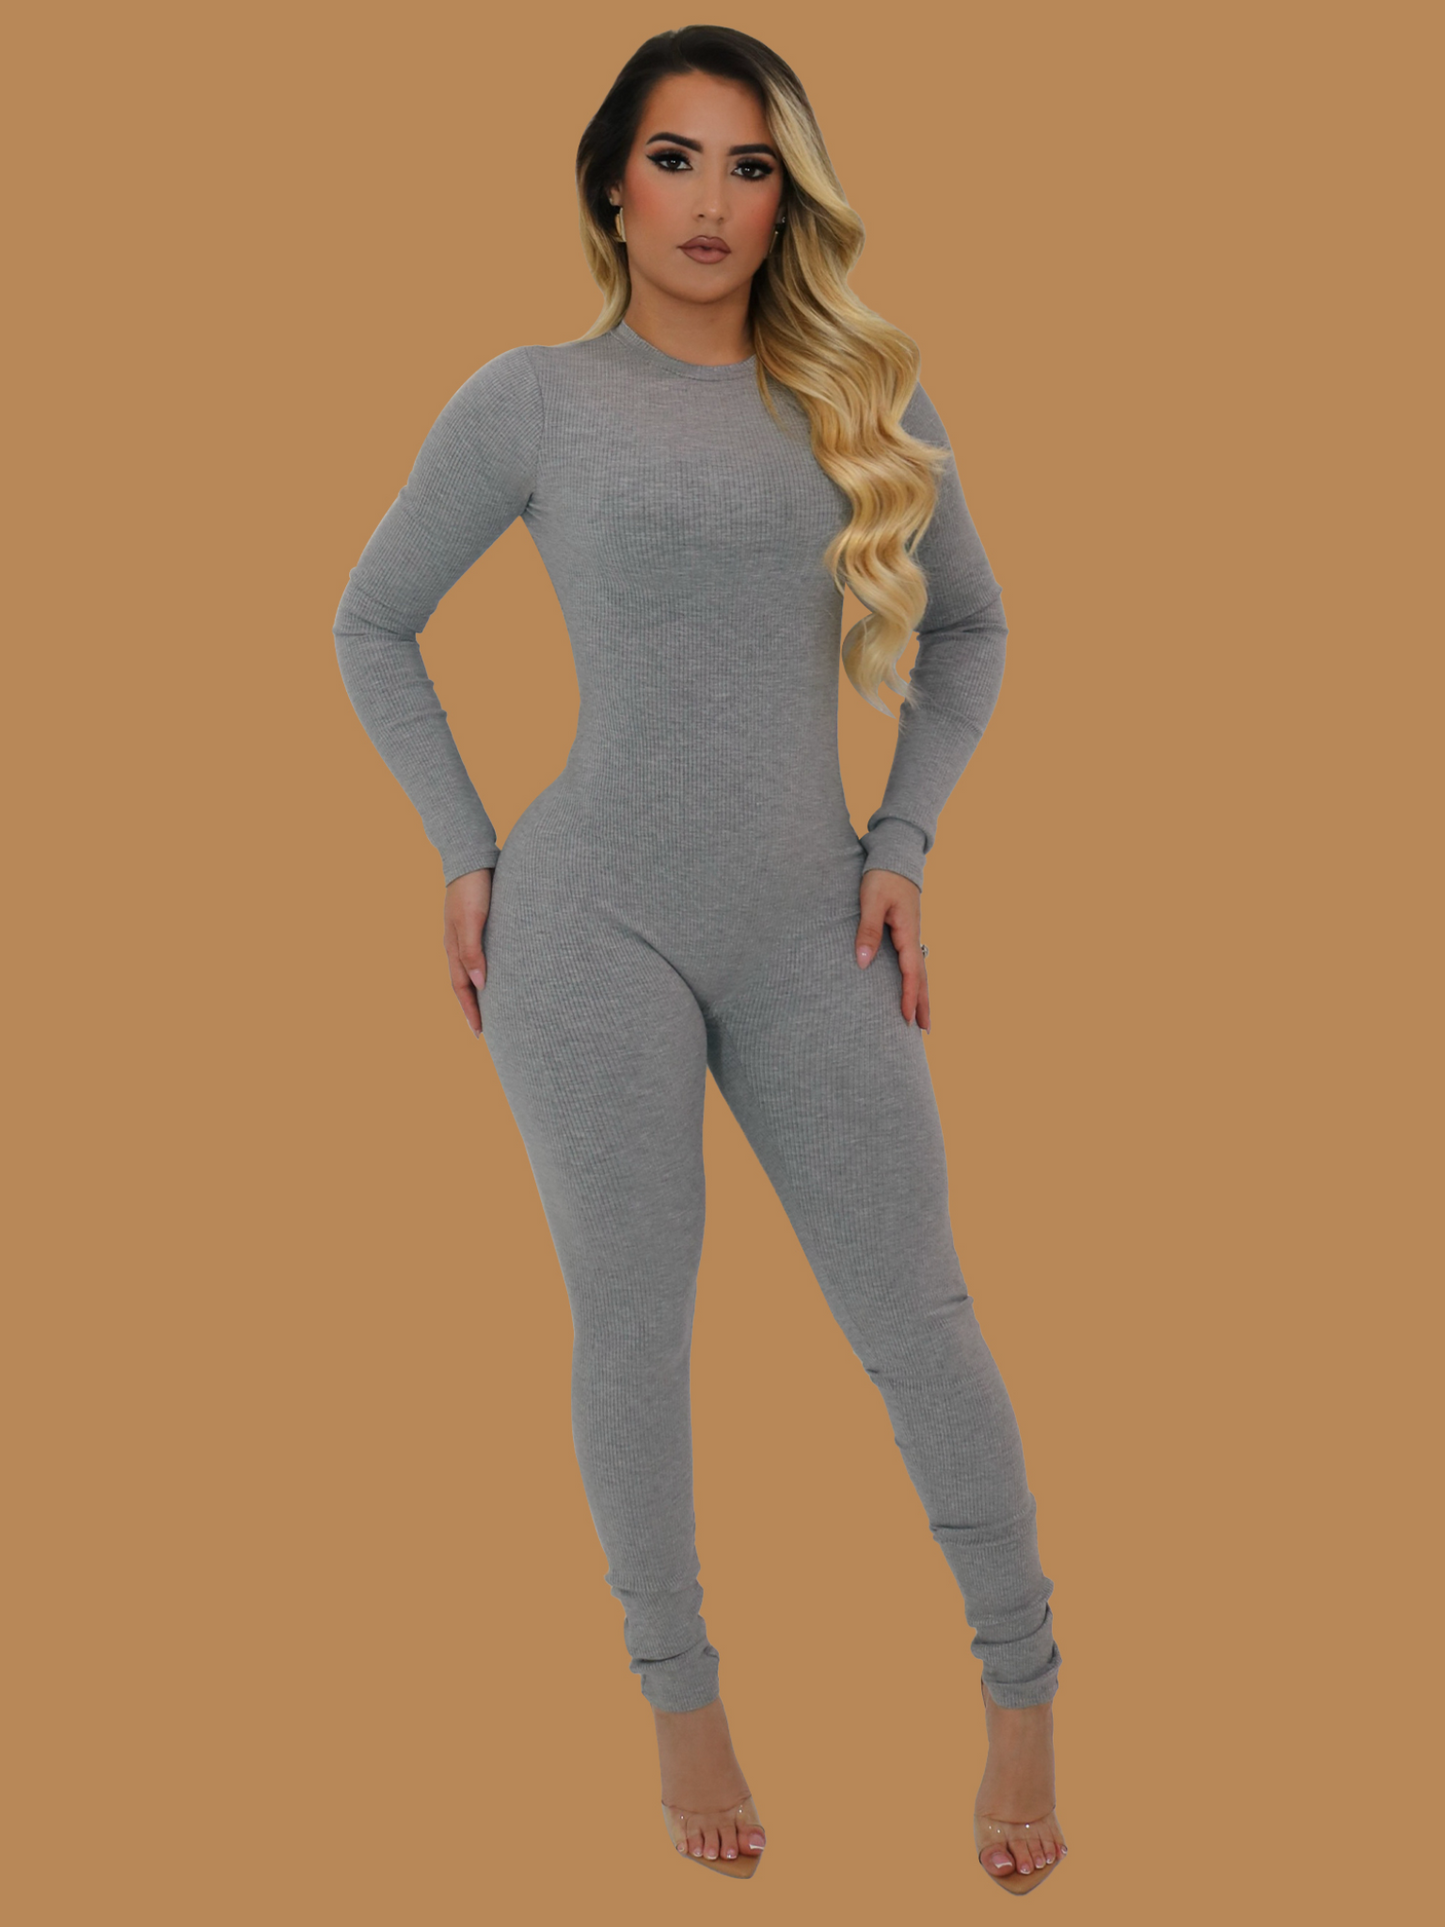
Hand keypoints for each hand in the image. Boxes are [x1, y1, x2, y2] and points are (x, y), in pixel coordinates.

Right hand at [444, 867, 493, 1036]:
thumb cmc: (473, 888)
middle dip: (472, 1008)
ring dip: (477, 992)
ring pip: (470, 970)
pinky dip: (483, 971)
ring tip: (488, 1009)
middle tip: (482, 1030)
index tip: (479, 1033)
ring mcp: (465, 934)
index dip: (470, 1011)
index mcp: (453, 947)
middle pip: (463, 983)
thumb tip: (480, 985)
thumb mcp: (472, 920)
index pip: (462, 988)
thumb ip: (473, 951)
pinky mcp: (476, 924)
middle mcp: (457, 944)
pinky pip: (477, 956)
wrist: (472, 856)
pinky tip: (493, 974)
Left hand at [855, 868, 929, 1031]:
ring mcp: (912, 935)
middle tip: (924, 1031)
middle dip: (922, 1004)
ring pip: (920, 971)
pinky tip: (912, 989)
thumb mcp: (871, 901)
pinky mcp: (906, 932)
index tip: (906, 1018)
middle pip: (922, 977)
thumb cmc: (881, 876)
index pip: (911, 972)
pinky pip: (913, 962)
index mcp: (907, 932)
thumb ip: (867, 931)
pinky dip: (916, 980)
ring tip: (923, 1018)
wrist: (894, 856)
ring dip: (921, 995)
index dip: (908, 996)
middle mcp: (913, 936)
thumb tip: (862, 963)